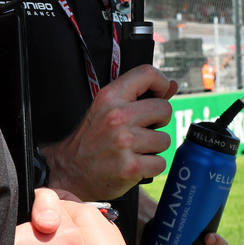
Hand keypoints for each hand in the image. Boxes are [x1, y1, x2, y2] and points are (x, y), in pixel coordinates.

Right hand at [43, 65, 177, 199]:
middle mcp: (117, 116)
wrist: (69, 171)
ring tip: (134, 149)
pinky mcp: (130, 167)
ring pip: (165, 140)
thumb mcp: (107, 108)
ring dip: (154, 147)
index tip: (160, 94)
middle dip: (159, 121)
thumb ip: (140, 95)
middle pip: (165, 109)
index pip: (147, 73)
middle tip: (143, 129)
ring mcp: (124, 142)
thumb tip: (174, 85)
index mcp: (110, 97)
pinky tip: (134, 164)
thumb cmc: (91, 138)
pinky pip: (160, 163)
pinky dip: (150, 167)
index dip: (161, 83)